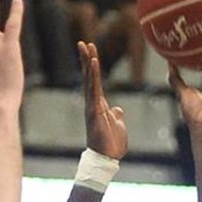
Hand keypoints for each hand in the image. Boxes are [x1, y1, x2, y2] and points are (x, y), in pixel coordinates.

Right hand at [79, 40, 126, 157]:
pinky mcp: (93, 110)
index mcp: (99, 105)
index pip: (95, 81)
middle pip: (89, 77)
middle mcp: (93, 103)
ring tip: (86, 46)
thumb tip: (118, 109)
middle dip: (86, 59)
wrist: (106, 159)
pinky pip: (93, 89)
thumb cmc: (111, 145)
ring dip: (88, 62)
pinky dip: (93, 75)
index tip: (90, 51)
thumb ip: (117, 116)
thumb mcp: (118, 126)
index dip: (92, 66)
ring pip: (89, 80)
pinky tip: (93, 62)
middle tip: (82, 42)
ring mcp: (92, 106)